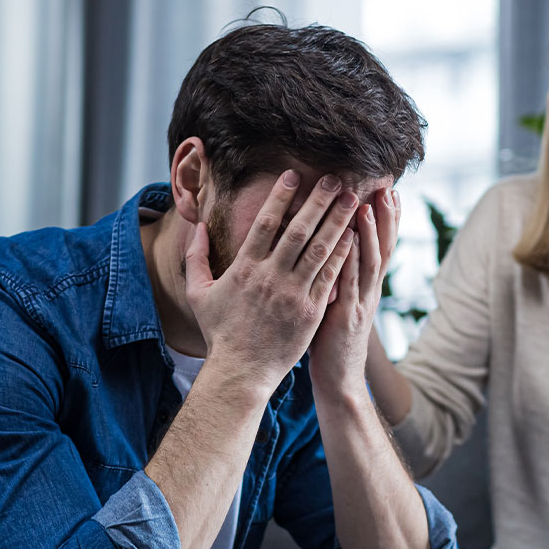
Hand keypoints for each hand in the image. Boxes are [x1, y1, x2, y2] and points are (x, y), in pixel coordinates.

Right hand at [185, 171, 358, 393]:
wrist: (241, 372)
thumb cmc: (219, 333)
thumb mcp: (198, 294)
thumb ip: (195, 258)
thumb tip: (196, 227)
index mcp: (244, 269)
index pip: (265, 224)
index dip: (280, 197)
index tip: (293, 175)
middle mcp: (271, 277)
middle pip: (298, 230)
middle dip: (317, 201)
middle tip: (332, 178)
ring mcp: (294, 294)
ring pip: (320, 249)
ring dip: (337, 221)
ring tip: (350, 199)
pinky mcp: (311, 311)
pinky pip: (330, 276)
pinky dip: (342, 254)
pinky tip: (354, 235)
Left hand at [309, 187, 400, 399]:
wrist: (339, 380)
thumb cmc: (332, 342)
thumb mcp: (339, 303)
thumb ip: (339, 278)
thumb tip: (333, 251)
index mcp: (367, 287)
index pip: (381, 246)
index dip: (387, 219)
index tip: (389, 191)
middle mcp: (369, 291)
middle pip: (382, 248)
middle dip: (386, 218)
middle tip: (388, 188)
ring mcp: (360, 303)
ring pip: (369, 262)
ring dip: (369, 233)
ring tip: (367, 205)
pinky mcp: (346, 316)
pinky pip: (348, 283)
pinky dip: (349, 260)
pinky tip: (347, 241)